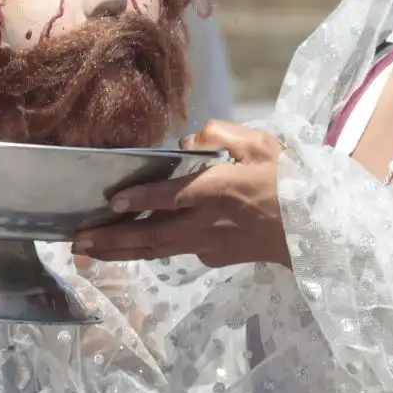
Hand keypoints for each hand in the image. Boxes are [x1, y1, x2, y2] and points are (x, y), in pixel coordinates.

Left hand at [72, 121, 290, 267]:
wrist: (316, 231)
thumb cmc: (290, 182)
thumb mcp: (260, 144)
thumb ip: (220, 135)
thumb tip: (189, 141)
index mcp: (216, 191)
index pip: (170, 196)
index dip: (140, 199)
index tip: (111, 204)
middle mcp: (206, 223)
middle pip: (150, 235)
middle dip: (111, 240)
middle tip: (76, 242)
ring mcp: (208, 245)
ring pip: (156, 250)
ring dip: (120, 252)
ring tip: (89, 252)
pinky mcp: (215, 256)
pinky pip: (176, 251)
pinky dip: (149, 250)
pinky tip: (131, 246)